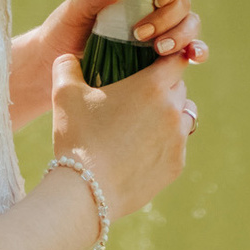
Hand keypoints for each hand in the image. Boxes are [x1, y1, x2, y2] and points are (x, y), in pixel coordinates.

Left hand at [32, 0, 206, 64]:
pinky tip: (191, 57)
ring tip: (159, 49)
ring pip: (190, 24)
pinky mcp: (163, 59)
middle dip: (170, 16)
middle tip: (142, 34)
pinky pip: (190, 50)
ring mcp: (161, 32)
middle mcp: (152, 8)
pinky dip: (197, 51)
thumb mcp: (72, 11)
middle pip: (182, 1)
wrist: (55, 66)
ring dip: (182, 35)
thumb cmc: (63, 32)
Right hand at [48, 48, 191, 224]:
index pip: (175, 60)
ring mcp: (178, 140)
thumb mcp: (64, 94)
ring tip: (145, 122)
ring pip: (185, 117)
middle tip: (139, 93)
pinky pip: (178, 146)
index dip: (165, 58)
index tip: (152, 61)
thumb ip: (67, 66)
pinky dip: (165, 143)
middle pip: (179, 88)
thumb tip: (68, 58)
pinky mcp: (176, 165)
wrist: (88, 191)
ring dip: (171, 114)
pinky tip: (141, 149)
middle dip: (164, 87)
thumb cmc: (77, 137)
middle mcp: (173, 110)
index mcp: (151, 86)